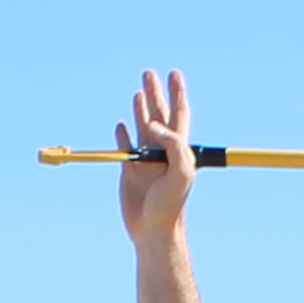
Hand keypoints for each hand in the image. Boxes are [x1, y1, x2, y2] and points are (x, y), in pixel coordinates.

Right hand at [119, 68, 196, 248]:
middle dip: (155, 93)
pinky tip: (122, 125)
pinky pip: (125, 146)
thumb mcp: (181, 172)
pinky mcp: (129, 171)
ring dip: (140, 109)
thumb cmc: (171, 204)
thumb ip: (173, 145)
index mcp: (178, 149)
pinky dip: (122, 134)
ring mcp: (145, 160)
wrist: (152, 229)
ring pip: (142, 127)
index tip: (175, 74)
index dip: (177, 93)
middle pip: (159, 115)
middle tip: (149, 73)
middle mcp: (162, 151)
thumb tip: (155, 125)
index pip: (179, 114)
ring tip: (138, 92)